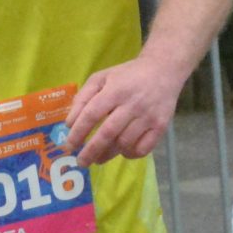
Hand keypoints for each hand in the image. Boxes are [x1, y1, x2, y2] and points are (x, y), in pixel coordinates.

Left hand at [64, 53, 184, 165]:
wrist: (163, 70)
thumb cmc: (127, 76)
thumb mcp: (101, 78)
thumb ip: (83, 98)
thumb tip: (70, 124)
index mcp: (115, 90)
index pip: (92, 114)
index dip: (78, 132)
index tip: (69, 146)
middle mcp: (133, 104)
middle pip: (108, 133)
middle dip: (91, 151)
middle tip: (81, 162)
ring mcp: (149, 116)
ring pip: (125, 143)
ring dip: (108, 154)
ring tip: (97, 159)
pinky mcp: (161, 126)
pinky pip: (143, 148)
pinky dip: (130, 154)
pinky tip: (122, 151)